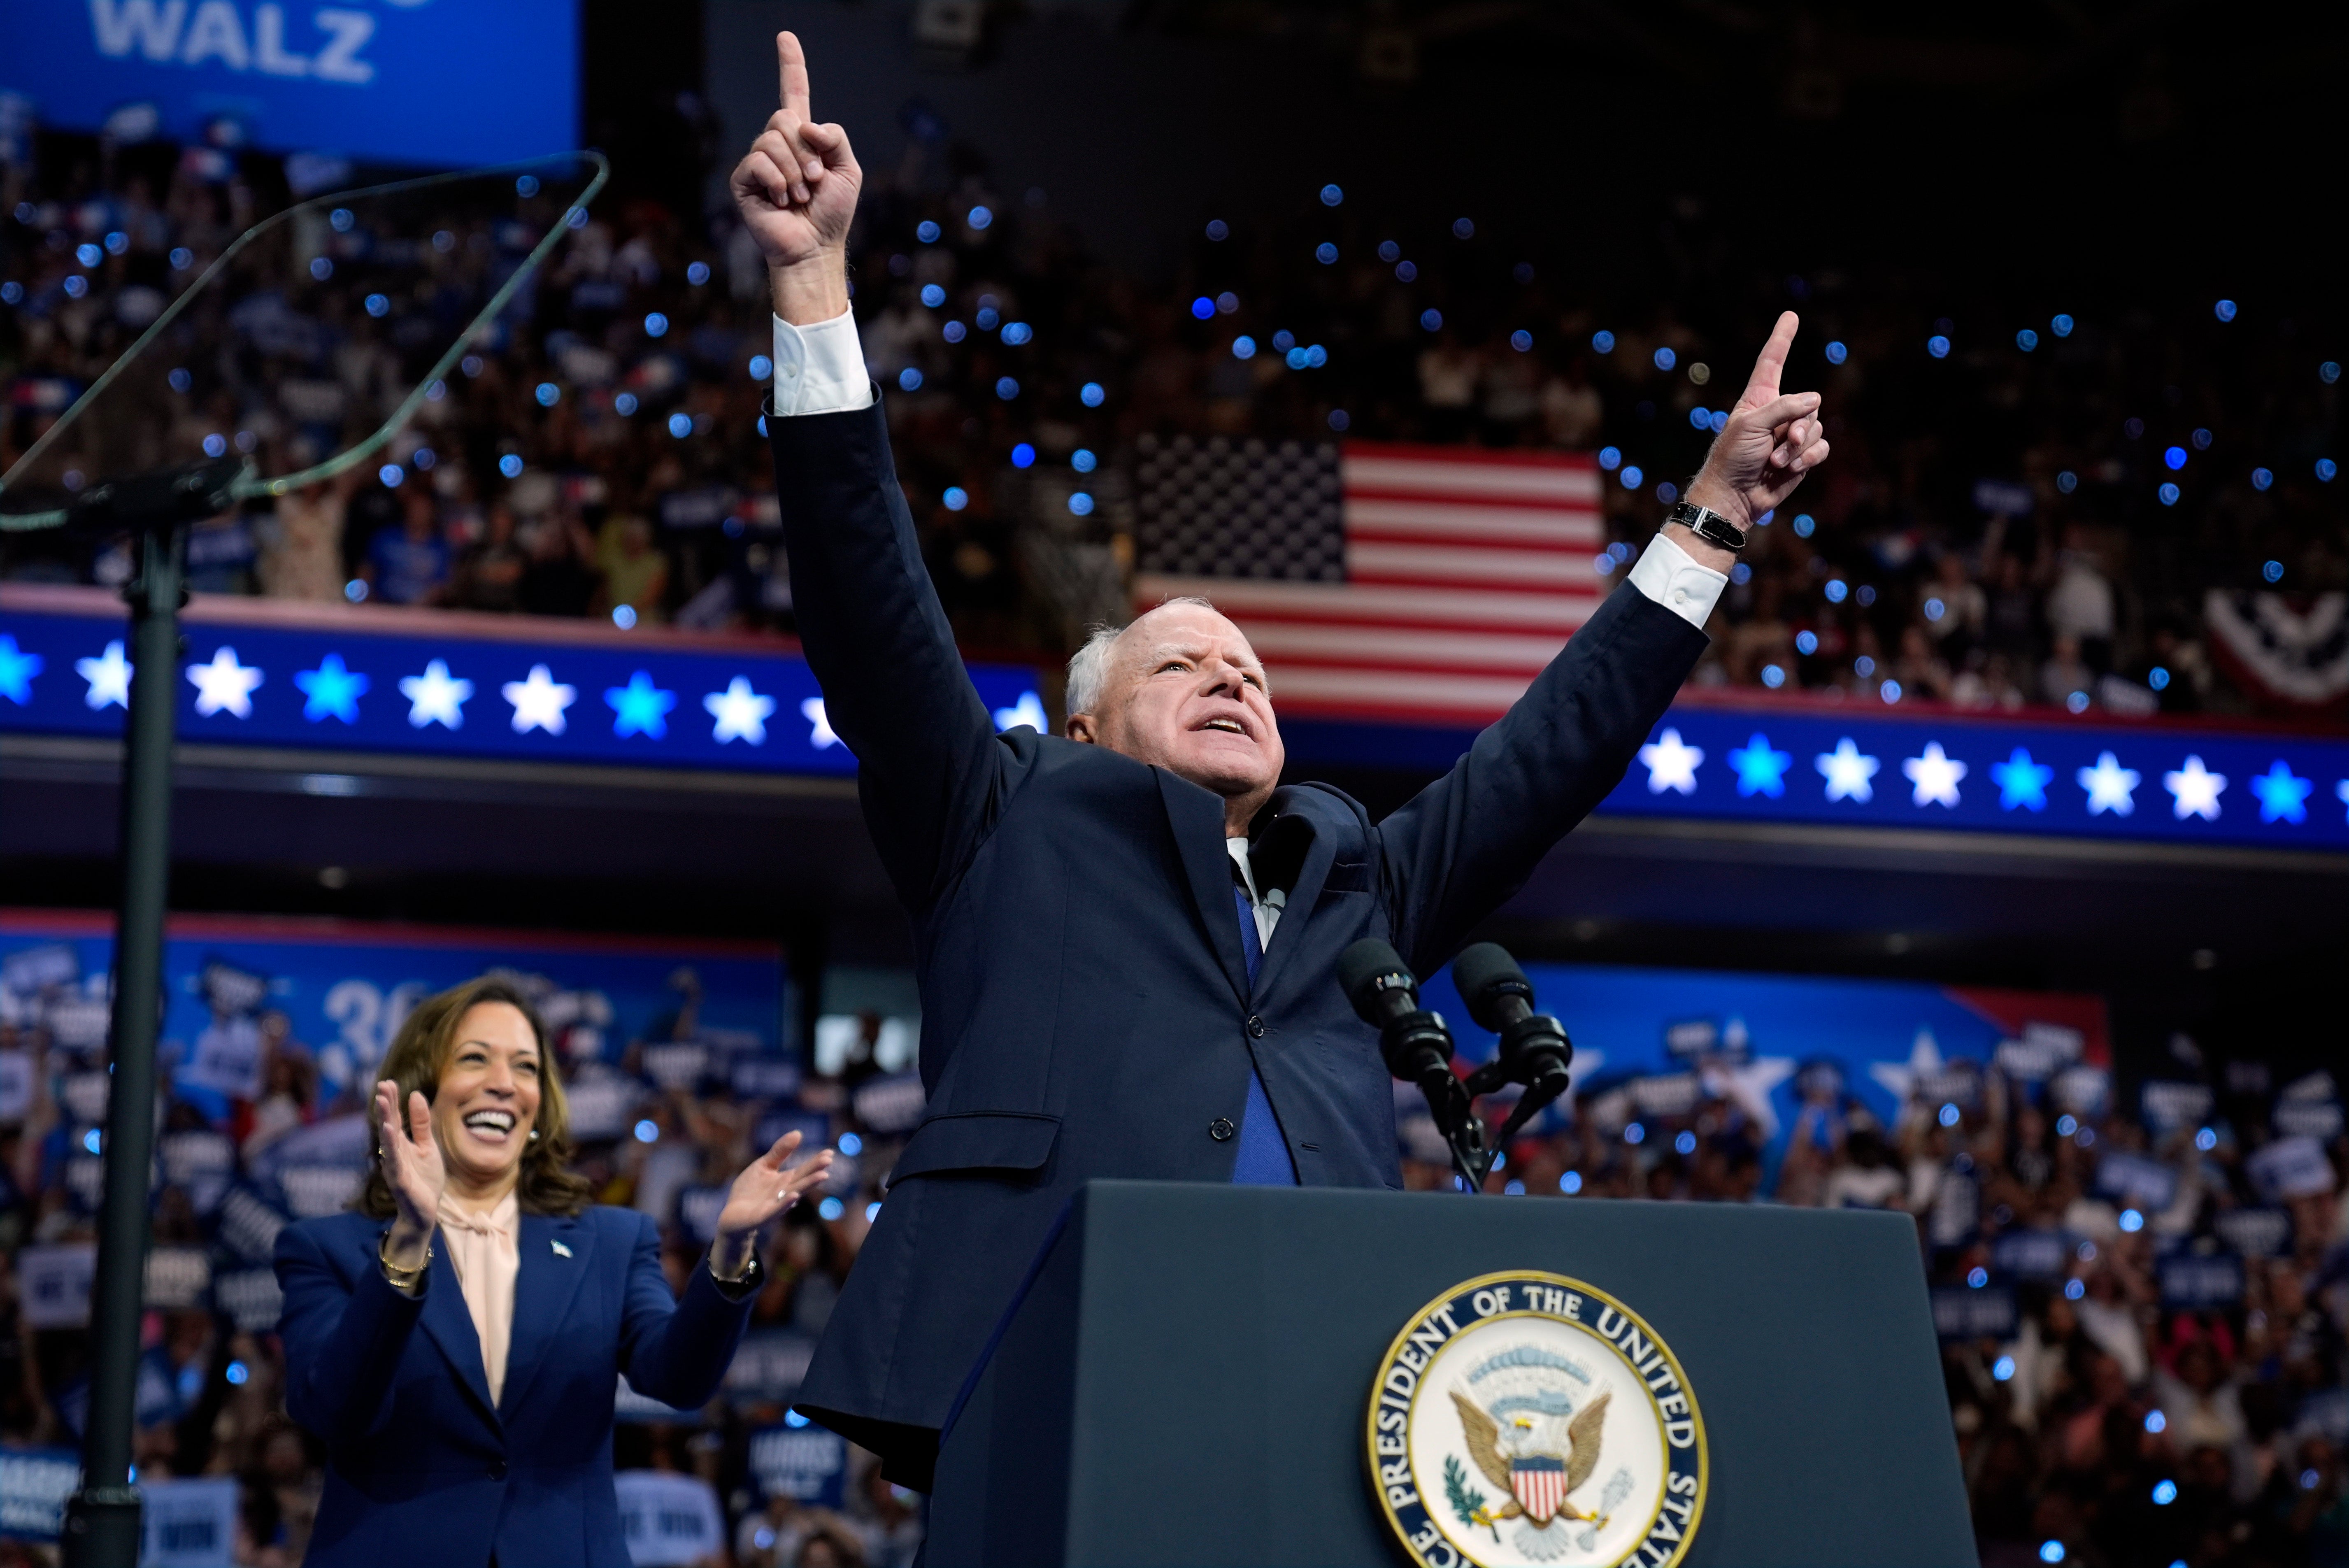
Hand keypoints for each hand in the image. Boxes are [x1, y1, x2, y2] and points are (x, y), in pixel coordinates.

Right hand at [374, 1078, 443, 1264]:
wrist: (425, 1212)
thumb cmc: (425, 1179)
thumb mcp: (428, 1147)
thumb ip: (422, 1124)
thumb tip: (416, 1095)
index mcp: (401, 1144)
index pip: (395, 1119)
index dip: (392, 1101)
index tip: (388, 1082)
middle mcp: (394, 1153)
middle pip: (389, 1125)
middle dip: (386, 1106)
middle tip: (383, 1085)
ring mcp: (395, 1166)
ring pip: (388, 1140)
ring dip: (385, 1120)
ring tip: (383, 1102)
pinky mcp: (399, 1180)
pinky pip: (394, 1160)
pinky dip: (391, 1146)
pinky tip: (389, 1131)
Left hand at [708, 1130, 835, 1279]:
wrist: (732, 1214)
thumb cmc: (750, 1190)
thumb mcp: (764, 1165)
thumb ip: (780, 1151)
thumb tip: (798, 1132)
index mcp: (786, 1180)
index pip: (804, 1170)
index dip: (816, 1162)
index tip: (829, 1153)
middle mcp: (785, 1193)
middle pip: (802, 1180)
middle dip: (815, 1171)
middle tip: (828, 1161)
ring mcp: (775, 1205)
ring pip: (794, 1193)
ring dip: (808, 1185)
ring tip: (822, 1176)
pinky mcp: (763, 1217)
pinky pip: (776, 1210)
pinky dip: (785, 1204)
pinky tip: (794, 1195)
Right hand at [728, 31, 860, 321]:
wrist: (815, 248)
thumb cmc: (832, 213)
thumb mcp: (848, 170)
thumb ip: (835, 138)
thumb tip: (806, 125)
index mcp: (803, 138)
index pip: (794, 93)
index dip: (791, 65)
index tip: (785, 37)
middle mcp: (777, 144)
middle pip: (785, 118)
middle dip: (806, 152)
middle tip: (815, 182)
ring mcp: (758, 160)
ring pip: (772, 139)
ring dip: (795, 171)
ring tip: (800, 196)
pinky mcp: (743, 179)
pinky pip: (758, 159)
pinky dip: (778, 181)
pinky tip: (783, 201)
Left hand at [1682, 311, 1831, 544]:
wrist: (1733, 497)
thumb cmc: (1732, 459)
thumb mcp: (1750, 426)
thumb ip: (1783, 407)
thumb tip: (1815, 398)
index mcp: (1758, 400)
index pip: (1772, 363)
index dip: (1781, 339)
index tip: (1790, 316)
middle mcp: (1777, 414)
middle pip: (1807, 403)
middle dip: (1798, 424)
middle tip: (1781, 442)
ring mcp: (1790, 436)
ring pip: (1816, 426)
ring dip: (1799, 446)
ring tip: (1777, 460)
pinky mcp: (1801, 456)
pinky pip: (1821, 447)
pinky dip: (1808, 458)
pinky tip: (1790, 469)